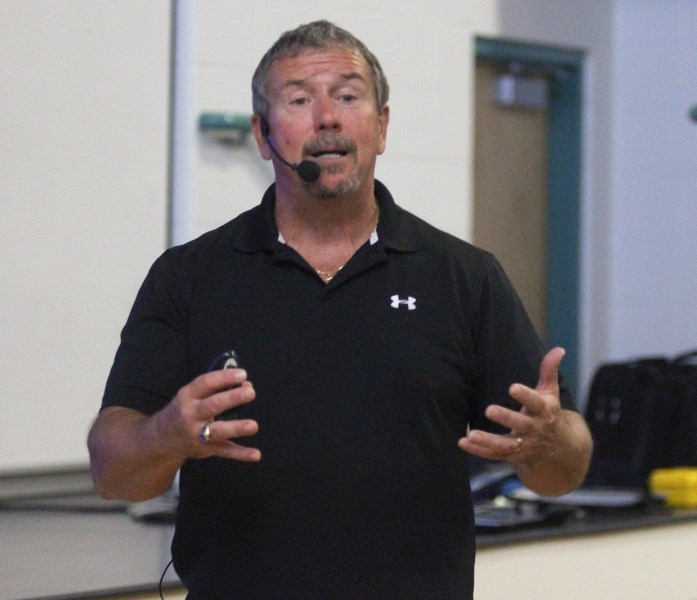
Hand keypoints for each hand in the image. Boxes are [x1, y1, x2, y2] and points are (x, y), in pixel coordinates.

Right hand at [158, 367, 260, 461]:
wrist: (163, 437)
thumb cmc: (185, 409)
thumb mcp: (192, 395)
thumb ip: (217, 389)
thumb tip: (246, 385)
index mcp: (188, 396)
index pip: (206, 383)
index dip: (224, 377)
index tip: (242, 374)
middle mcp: (191, 414)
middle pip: (213, 405)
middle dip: (232, 398)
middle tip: (250, 393)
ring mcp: (198, 433)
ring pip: (218, 431)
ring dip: (236, 428)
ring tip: (253, 425)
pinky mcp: (206, 448)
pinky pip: (225, 451)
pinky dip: (241, 454)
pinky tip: (256, 454)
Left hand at [458, 347, 564, 461]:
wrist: (561, 450)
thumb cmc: (550, 413)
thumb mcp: (551, 393)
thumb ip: (549, 371)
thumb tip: (558, 349)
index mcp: (544, 412)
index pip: (536, 403)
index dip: (525, 395)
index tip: (512, 387)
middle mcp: (534, 429)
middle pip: (520, 424)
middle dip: (506, 418)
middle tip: (489, 409)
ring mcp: (523, 444)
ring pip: (506, 445)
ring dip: (488, 441)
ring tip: (472, 434)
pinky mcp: (513, 456)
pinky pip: (494, 455)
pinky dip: (479, 451)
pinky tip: (463, 442)